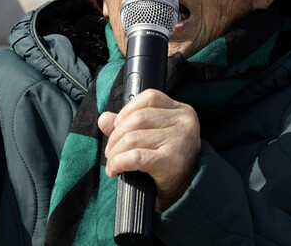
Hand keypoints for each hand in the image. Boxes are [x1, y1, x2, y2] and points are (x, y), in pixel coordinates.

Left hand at [99, 89, 200, 210]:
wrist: (186, 193)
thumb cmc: (168, 162)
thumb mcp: (151, 137)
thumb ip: (128, 124)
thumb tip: (104, 119)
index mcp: (182, 111)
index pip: (149, 98)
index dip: (127, 110)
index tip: (116, 127)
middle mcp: (185, 122)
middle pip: (138, 118)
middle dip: (116, 136)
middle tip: (110, 151)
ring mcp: (180, 140)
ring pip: (133, 138)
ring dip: (115, 152)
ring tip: (112, 162)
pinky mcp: (173, 161)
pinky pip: (135, 157)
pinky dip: (119, 162)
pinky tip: (115, 170)